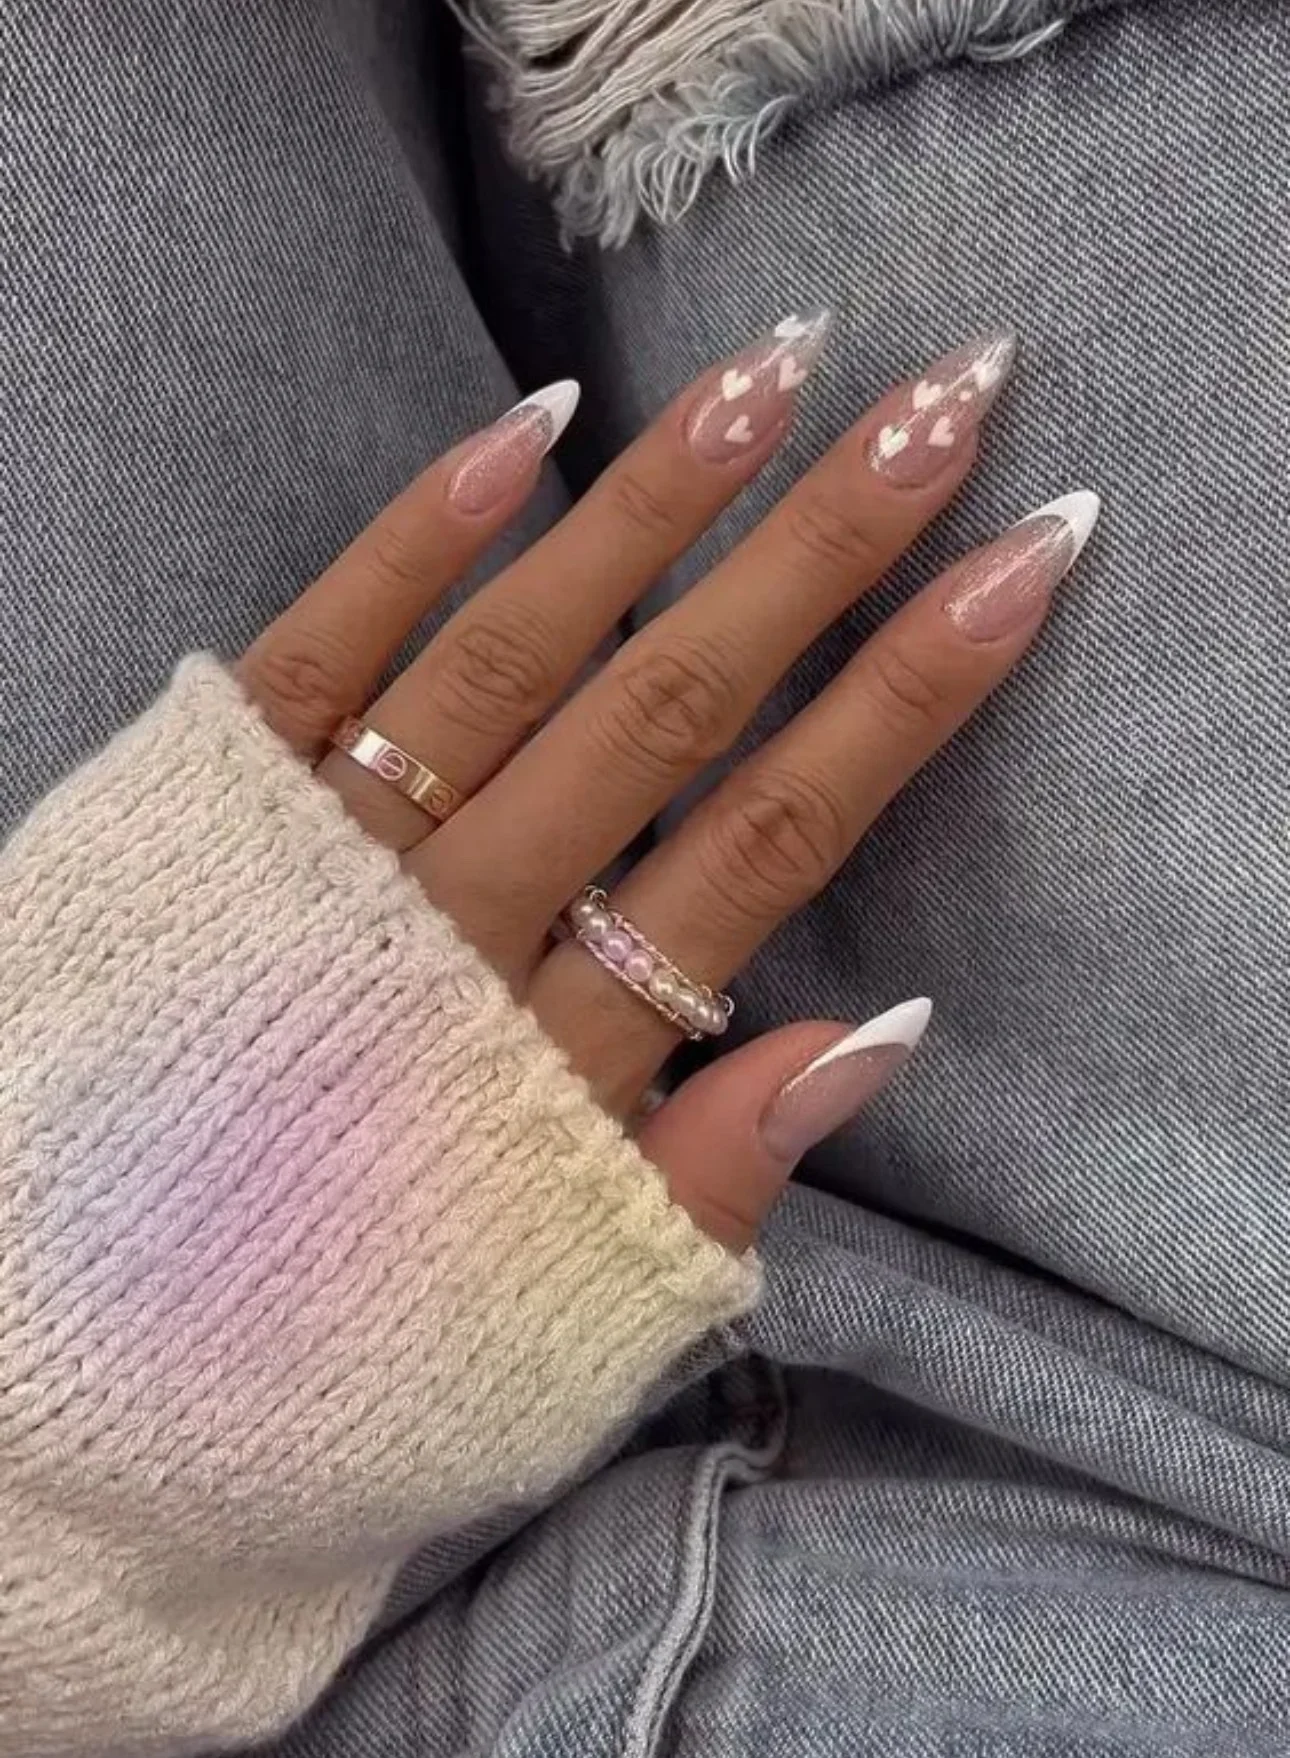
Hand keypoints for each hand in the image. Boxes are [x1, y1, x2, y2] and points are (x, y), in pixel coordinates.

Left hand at [238, 313, 1096, 1250]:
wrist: (56, 1357)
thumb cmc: (320, 1342)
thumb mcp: (549, 1315)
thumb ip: (711, 1179)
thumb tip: (887, 1029)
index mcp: (556, 1065)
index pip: (770, 842)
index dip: (906, 698)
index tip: (1020, 562)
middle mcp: (448, 935)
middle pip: (667, 714)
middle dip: (820, 553)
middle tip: (945, 399)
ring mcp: (318, 859)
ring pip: (512, 655)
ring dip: (652, 508)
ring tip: (779, 369)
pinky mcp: (200, 809)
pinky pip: (319, 651)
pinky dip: (418, 536)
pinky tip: (530, 422)